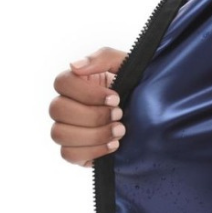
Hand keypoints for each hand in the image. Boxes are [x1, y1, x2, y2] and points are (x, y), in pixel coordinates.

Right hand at [49, 47, 128, 166]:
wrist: (154, 117)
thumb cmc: (137, 87)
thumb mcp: (126, 66)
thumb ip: (104, 58)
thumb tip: (74, 66)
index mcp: (76, 83)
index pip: (61, 83)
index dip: (87, 93)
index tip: (115, 97)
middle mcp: (66, 106)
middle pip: (57, 109)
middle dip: (93, 115)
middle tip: (120, 114)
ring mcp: (68, 129)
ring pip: (59, 134)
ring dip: (93, 134)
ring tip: (120, 131)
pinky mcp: (76, 151)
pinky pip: (68, 154)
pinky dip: (91, 151)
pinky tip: (113, 145)